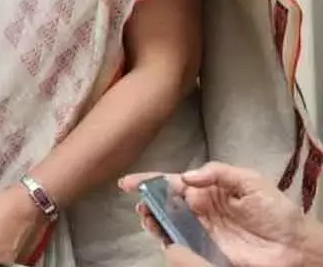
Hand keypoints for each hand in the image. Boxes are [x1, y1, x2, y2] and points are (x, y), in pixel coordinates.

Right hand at [119, 161, 307, 266]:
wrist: (295, 247)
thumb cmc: (276, 211)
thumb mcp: (250, 181)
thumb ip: (218, 172)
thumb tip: (186, 177)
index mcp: (208, 189)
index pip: (173, 182)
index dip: (149, 180)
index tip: (128, 182)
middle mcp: (200, 209)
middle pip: (164, 203)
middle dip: (146, 202)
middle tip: (139, 205)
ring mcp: (201, 230)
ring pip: (166, 223)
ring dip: (152, 220)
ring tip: (146, 218)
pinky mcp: (206, 251)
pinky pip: (179, 244)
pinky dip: (164, 239)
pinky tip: (159, 234)